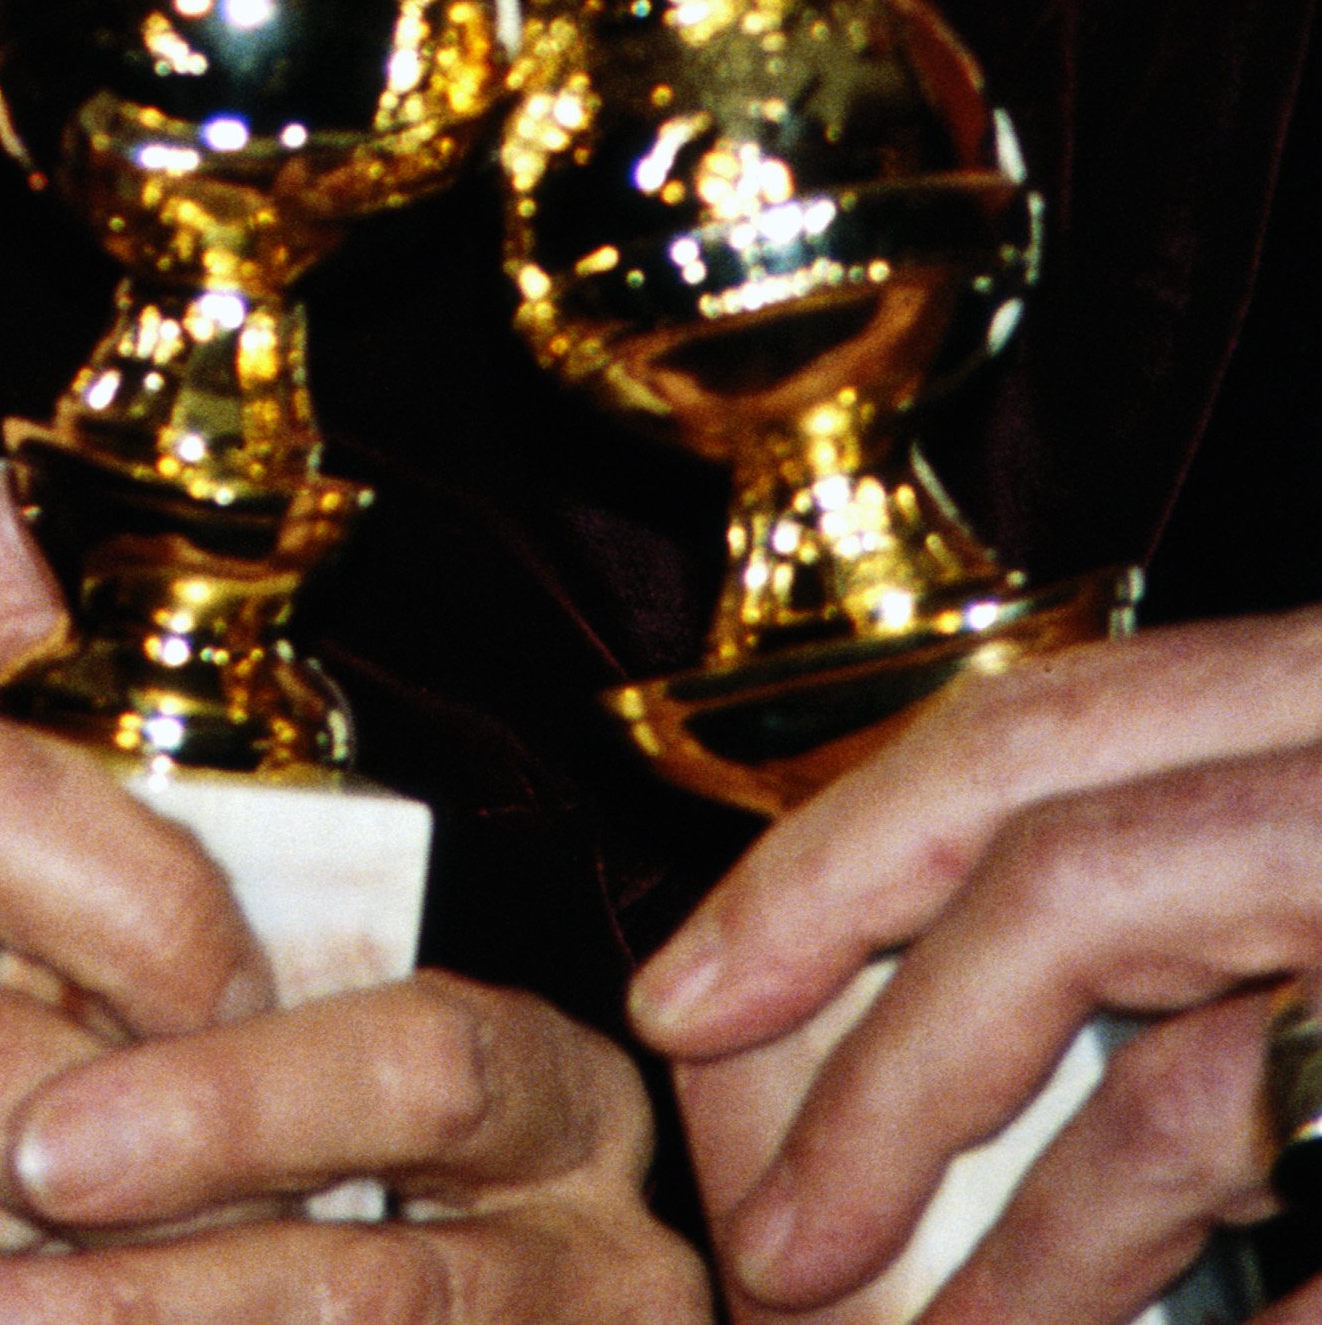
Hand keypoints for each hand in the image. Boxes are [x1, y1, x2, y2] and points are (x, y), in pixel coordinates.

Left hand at [625, 610, 1321, 1319]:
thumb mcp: (1319, 810)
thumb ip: (1184, 858)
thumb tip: (942, 990)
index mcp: (1320, 685)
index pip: (1019, 737)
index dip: (828, 867)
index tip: (685, 999)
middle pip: (1060, 892)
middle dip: (885, 1081)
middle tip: (767, 1251)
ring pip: (1182, 1098)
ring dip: (1039, 1257)